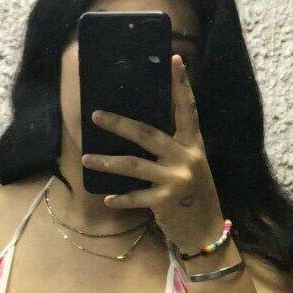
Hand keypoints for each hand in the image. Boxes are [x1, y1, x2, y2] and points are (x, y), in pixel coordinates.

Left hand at [81, 55, 225, 250]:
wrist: (206, 231)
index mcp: (194, 145)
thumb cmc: (194, 196)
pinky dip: (120, 198)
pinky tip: (107, 197)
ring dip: (107, 163)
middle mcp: (186, 158)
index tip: (173, 60)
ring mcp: (175, 180)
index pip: (188, 110)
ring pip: (133, 165)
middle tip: (96, 116)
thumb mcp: (191, 167)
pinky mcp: (165, 201)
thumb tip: (140, 134)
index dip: (181, 86)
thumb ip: (173, 150)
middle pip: (147, 134)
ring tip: (86, 158)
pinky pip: (135, 197)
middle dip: (120, 124)